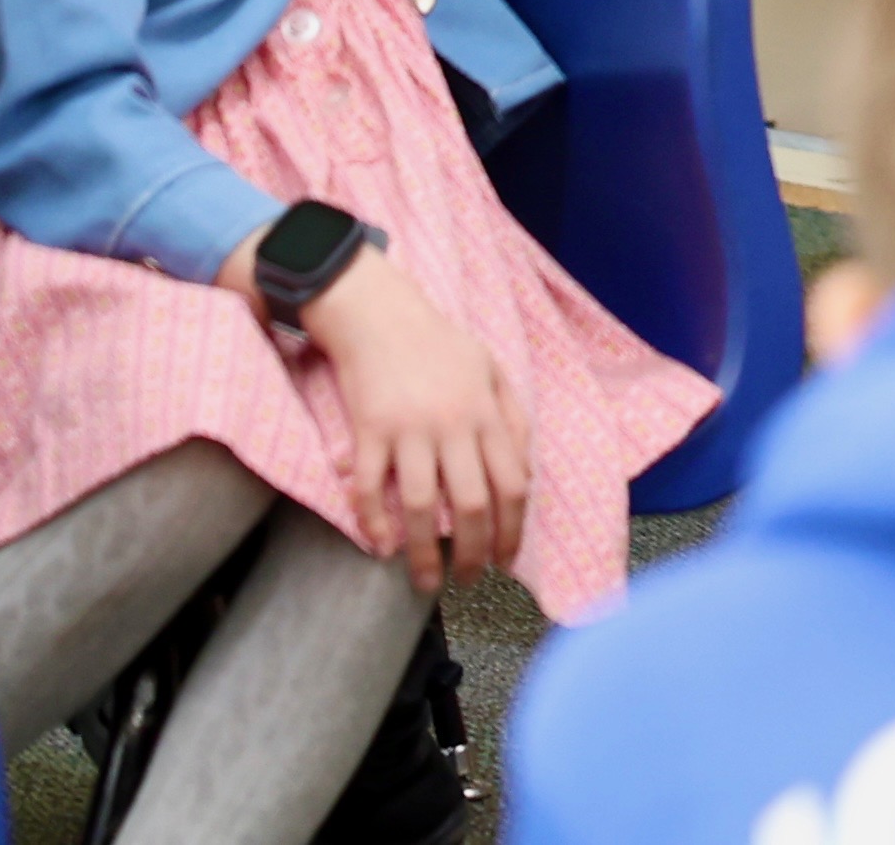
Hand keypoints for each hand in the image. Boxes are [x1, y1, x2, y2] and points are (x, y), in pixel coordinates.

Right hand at [275, 242, 529, 588]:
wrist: (378, 313)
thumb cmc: (437, 343)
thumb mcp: (490, 369)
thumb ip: (512, 417)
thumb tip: (525, 473)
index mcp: (487, 413)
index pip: (511, 485)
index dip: (512, 530)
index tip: (505, 558)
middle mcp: (452, 425)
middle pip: (469, 505)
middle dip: (472, 552)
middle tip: (468, 579)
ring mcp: (408, 429)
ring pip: (419, 506)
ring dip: (423, 552)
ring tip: (427, 582)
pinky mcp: (368, 430)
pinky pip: (369, 487)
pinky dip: (373, 522)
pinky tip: (380, 548)